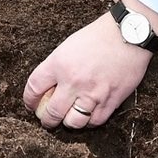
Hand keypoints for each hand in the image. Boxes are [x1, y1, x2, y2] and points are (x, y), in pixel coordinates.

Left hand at [23, 11, 157, 128]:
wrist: (128, 34)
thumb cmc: (98, 36)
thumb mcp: (68, 46)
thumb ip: (56, 67)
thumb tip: (48, 87)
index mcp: (59, 63)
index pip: (34, 88)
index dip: (29, 100)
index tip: (30, 104)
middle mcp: (73, 81)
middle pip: (51, 112)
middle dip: (46, 119)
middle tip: (47, 119)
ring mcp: (92, 93)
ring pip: (73, 122)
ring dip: (68, 122)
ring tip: (67, 119)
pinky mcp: (111, 100)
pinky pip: (95, 121)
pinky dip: (89, 121)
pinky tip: (87, 116)